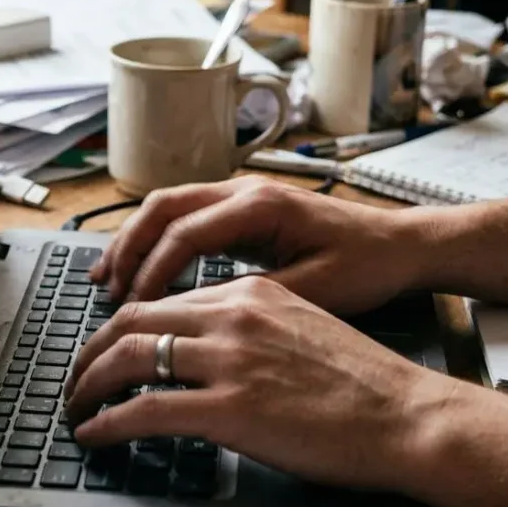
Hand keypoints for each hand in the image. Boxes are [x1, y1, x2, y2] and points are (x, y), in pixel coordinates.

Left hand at [65, 276, 452, 489]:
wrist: (409, 415)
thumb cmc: (367, 384)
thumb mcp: (306, 327)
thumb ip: (255, 327)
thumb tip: (215, 348)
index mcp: (252, 293)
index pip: (165, 300)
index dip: (124, 325)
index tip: (108, 347)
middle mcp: (234, 315)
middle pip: (133, 320)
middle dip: (92, 351)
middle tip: (76, 377)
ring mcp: (229, 360)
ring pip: (128, 358)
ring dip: (88, 384)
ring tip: (75, 406)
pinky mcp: (228, 409)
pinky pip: (143, 409)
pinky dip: (107, 422)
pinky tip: (94, 434)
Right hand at [90, 176, 428, 314]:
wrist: (404, 245)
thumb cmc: (369, 267)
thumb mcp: (315, 292)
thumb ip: (255, 298)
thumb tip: (197, 316)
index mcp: (260, 206)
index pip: (183, 233)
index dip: (151, 273)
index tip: (132, 312)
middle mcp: (244, 190)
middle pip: (162, 208)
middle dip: (127, 249)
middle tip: (103, 292)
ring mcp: (241, 196)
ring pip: (167, 208)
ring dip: (134, 242)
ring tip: (106, 281)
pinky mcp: (242, 212)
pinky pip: (184, 219)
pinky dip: (155, 243)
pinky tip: (142, 273)